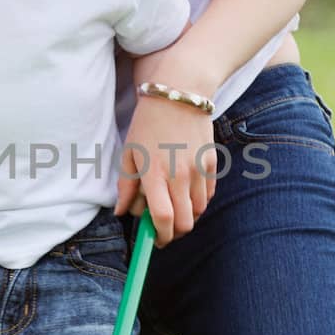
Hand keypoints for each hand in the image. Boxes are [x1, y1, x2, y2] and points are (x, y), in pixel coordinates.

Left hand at [115, 94, 217, 245]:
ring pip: (199, 212)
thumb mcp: (130, 153)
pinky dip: (199, 202)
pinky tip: (186, 195)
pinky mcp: (212, 163)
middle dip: (175, 233)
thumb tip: (122, 212)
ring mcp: (199, 170)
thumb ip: (127, 186)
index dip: (160, 236)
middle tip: (164, 230)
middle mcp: (179, 175)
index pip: (163, 219)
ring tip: (175, 209)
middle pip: (185, 222)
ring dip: (187, 218)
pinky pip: (208, 195)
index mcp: (155, 174)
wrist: (178, 94)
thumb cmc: (148, 124)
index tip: (154, 240)